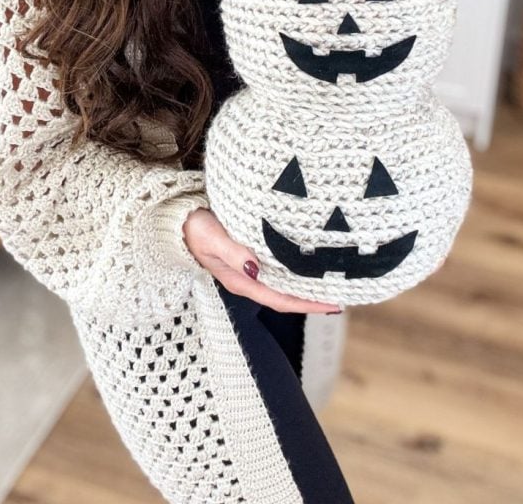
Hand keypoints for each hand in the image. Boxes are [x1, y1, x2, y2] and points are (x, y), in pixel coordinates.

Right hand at [183, 207, 341, 313]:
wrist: (178, 219)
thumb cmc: (193, 229)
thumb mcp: (212, 240)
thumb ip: (233, 252)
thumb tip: (255, 267)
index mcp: (241, 280)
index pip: (281, 299)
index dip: (308, 304)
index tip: (334, 304)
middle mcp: (249, 278)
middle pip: (288, 294)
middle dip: (314, 296)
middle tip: (344, 290)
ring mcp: (250, 267)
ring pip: (285, 281)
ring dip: (308, 281)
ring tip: (334, 278)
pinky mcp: (250, 253)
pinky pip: (279, 266)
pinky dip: (297, 266)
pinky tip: (311, 259)